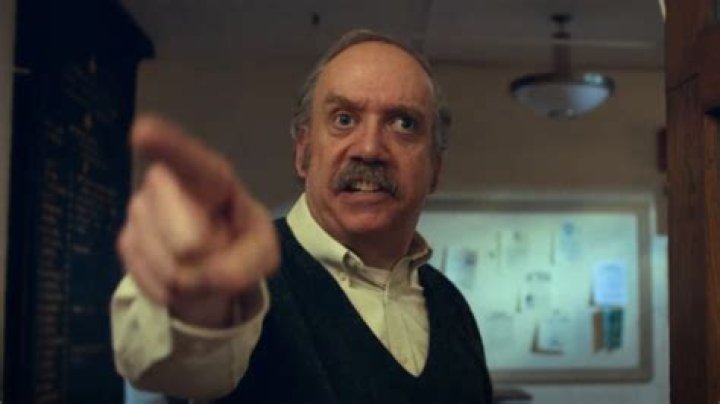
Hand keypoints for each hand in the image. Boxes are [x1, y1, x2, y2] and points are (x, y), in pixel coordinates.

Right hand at [116, 115, 278, 326]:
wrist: (210, 265)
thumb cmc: (239, 241)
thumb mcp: (262, 252)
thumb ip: (248, 262)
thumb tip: (210, 276)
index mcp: (208, 175)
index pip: (187, 158)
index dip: (165, 144)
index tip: (142, 132)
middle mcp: (165, 183)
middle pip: (187, 242)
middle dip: (209, 261)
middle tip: (218, 250)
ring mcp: (140, 211)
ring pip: (170, 267)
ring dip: (192, 279)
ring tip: (200, 262)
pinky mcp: (125, 241)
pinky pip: (152, 282)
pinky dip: (173, 290)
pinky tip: (180, 273)